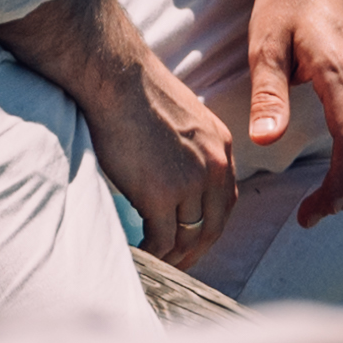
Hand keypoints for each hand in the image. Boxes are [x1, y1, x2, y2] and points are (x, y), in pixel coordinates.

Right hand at [0, 0, 243, 264]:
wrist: (116, 78)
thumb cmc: (136, 89)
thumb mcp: (183, 117)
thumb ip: (188, 147)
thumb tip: (171, 169)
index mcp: (221, 147)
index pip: (225, 200)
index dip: (210, 225)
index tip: (194, 238)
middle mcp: (214, 167)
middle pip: (214, 226)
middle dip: (196, 250)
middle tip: (178, 264)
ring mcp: (189, 184)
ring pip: (188, 237)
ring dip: (173, 257)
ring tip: (157, 264)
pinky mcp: (161, 195)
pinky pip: (161, 239)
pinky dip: (152, 252)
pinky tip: (140, 254)